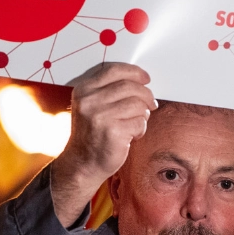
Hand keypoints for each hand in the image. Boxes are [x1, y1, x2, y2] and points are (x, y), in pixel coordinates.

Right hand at [49, 63, 155, 224]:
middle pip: (130, 87)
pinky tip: (132, 136)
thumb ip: (109, 91)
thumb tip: (140, 80)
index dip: (134, 72)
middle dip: (146, 95)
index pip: (114, 70)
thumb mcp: (92, 107)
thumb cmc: (92, 135)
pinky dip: (141, 129)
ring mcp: (100, 116)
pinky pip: (140, 122)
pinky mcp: (113, 132)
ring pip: (138, 104)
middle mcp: (89, 101)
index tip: (146, 78)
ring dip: (143, 114)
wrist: (82, 165)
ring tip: (136, 123)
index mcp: (83, 90)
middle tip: (151, 104)